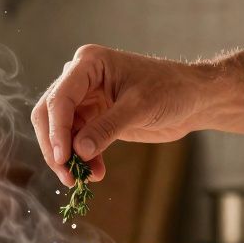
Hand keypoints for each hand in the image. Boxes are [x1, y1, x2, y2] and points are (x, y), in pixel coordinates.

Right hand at [31, 45, 215, 185]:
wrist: (193, 99)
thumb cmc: (170, 90)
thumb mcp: (139, 108)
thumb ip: (107, 128)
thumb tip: (78, 151)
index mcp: (89, 64)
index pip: (60, 98)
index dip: (56, 130)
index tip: (62, 158)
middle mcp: (81, 79)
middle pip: (50, 114)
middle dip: (56, 146)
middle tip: (68, 176)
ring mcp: (86, 99)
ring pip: (61, 131)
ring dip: (69, 157)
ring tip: (85, 178)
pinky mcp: (94, 118)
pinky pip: (77, 141)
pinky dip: (83, 158)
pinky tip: (96, 172)